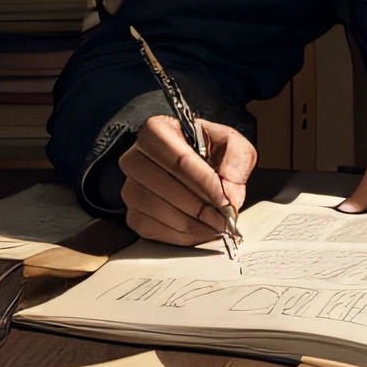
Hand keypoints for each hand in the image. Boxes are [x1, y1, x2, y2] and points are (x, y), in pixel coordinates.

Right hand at [119, 114, 254, 244]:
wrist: (185, 162)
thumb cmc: (206, 149)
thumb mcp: (229, 142)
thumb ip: (237, 160)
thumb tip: (230, 196)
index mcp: (156, 130)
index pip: (180, 160)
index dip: (205, 183)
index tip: (226, 200)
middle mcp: (134, 158)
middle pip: (166, 187)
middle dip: (201, 207)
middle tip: (225, 218)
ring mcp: (129, 187)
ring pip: (157, 210)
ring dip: (192, 223)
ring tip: (216, 225)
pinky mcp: (131, 213)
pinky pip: (151, 229)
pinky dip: (179, 235)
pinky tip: (200, 231)